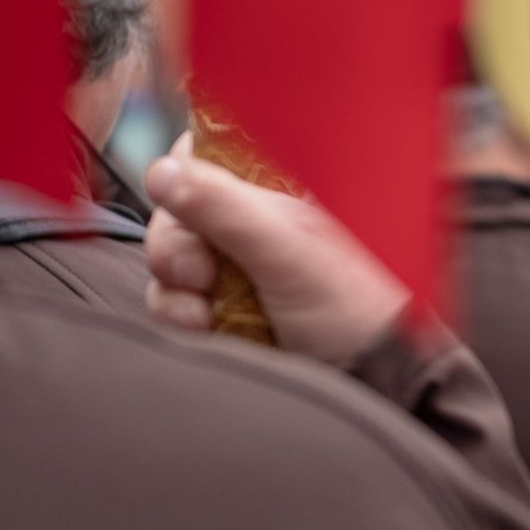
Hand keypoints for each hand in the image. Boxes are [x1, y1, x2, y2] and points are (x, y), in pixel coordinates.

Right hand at [142, 136, 408, 368]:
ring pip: (169, 256)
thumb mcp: (287, 252)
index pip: (211, 148)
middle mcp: (253, 218)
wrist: (368, 381)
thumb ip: (224, 208)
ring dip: (177, 287)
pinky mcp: (221, 305)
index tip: (182, 198)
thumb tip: (162, 172)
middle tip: (202, 272)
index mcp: (278, 186)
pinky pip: (172, 297)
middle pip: (176, 207)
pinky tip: (208, 327)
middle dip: (175, 244)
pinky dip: (181, 315)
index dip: (186, 170)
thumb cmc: (352, 311)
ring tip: (210, 312)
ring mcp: (235, 262)